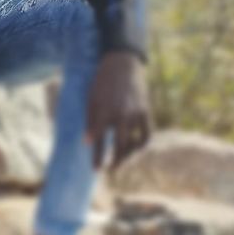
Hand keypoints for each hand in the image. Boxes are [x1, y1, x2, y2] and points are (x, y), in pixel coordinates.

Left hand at [85, 50, 151, 170]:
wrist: (122, 64)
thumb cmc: (102, 82)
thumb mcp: (91, 99)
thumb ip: (91, 121)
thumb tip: (88, 142)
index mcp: (104, 111)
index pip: (100, 140)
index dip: (97, 157)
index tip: (95, 170)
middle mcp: (121, 115)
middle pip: (120, 147)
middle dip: (114, 162)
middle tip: (108, 170)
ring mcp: (135, 114)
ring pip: (134, 144)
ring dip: (127, 157)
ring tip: (120, 161)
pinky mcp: (145, 111)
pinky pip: (146, 135)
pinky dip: (141, 145)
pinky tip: (133, 149)